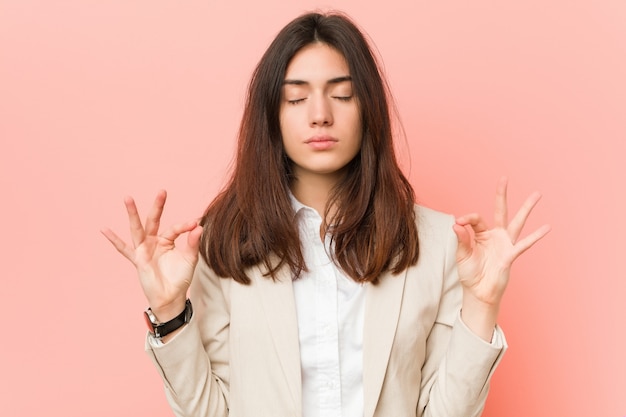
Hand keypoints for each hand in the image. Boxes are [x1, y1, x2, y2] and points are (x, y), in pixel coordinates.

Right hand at [101, 190, 202, 320]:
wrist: (171, 297)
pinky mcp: (138, 260)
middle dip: (158, 206)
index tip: (194, 223)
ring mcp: (144, 250)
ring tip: (128, 198)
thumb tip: (199, 226)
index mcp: (166, 240)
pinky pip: (124, 249)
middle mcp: (154, 242)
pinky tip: (104, 229)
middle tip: (163, 191)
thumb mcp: (190, 259)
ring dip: (133, 214)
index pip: (175, 229)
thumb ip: (192, 243)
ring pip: (137, 229)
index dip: (184, 227)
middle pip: (154, 220)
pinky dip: (114, 240)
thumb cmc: (180, 278)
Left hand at [453, 177, 550, 315]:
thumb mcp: (462, 255)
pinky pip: (524, 244)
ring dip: (526, 208)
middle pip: (500, 211)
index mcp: (481, 234)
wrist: (478, 292)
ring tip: (537, 194)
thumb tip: (456, 223)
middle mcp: (495, 235)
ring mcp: (505, 244)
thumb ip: (461, 239)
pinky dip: (535, 236)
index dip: (467, 218)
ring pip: (517, 222)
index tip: (459, 222)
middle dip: (502, 195)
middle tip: (504, 178)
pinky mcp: (510, 254)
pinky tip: (546, 227)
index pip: (476, 219)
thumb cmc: (470, 273)